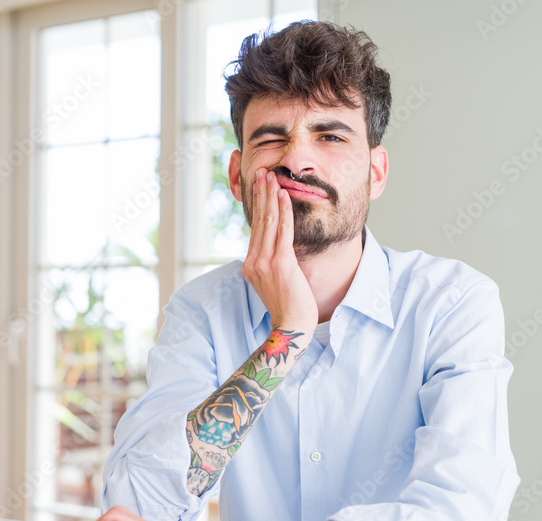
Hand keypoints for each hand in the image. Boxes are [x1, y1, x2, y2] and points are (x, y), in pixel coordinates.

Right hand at [241, 168, 317, 331]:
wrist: (291, 326)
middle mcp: (253, 261)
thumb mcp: (274, 282)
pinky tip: (283, 195)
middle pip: (258, 221)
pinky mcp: (280, 264)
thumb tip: (278, 249)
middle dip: (261, 194)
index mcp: (250, 265)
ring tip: (272, 177)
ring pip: (268, 222)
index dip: (258, 206)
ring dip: (270, 196)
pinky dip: (282, 211)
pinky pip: (281, 231)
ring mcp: (265, 262)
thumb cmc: (288, 306)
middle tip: (262, 173)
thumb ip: (272, 264)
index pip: (255, 229)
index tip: (260, 188)